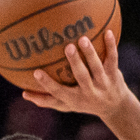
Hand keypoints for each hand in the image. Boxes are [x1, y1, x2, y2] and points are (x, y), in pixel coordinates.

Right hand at [15, 27, 136, 120]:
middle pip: (82, 77)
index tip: (36, 72)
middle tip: (68, 47)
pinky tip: (107, 31)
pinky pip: (113, 59)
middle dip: (75, 63)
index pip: (59, 92)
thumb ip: (46, 99)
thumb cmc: (84, 102)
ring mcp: (103, 83)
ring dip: (91, 53)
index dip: (48, 84)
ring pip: (97, 67)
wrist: (116, 108)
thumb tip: (23, 94)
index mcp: (75, 99)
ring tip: (83, 38)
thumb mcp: (66, 104)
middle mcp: (90, 92)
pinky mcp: (114, 74)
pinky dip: (111, 46)